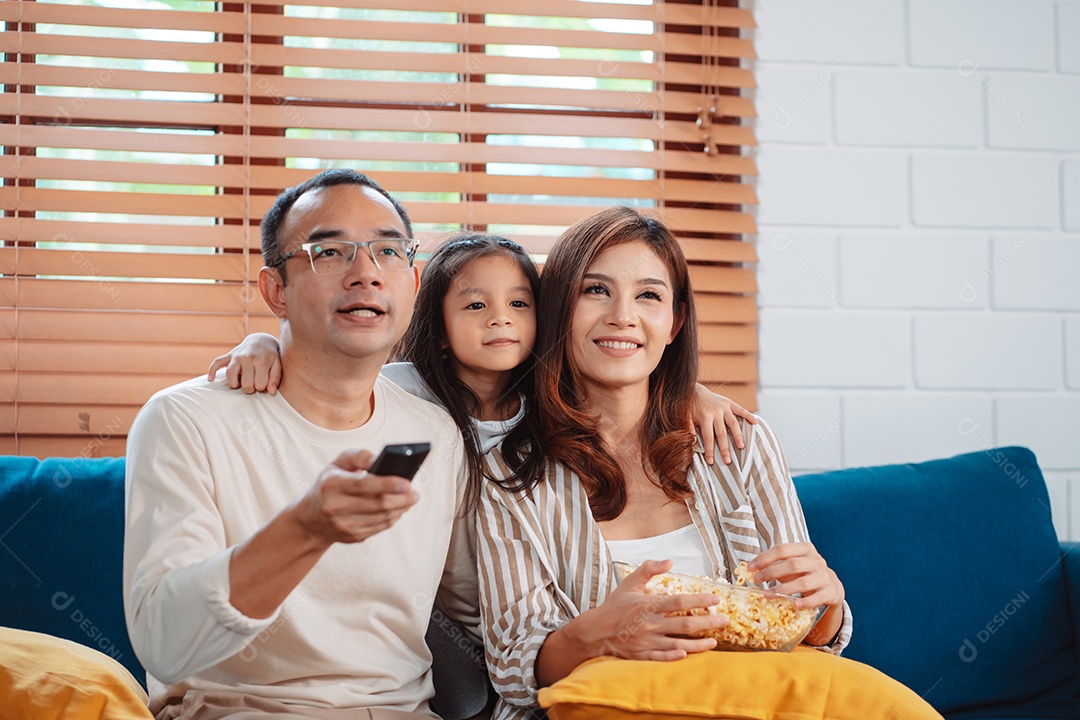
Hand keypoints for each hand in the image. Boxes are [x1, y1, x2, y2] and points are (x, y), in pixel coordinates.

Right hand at [207, 332, 281, 393]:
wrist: (261, 340)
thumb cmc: (270, 356)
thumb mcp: (277, 365)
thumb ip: (275, 378)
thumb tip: (271, 392)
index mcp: (261, 361)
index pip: (260, 385)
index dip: (262, 387)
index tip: (263, 383)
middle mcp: (247, 358)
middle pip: (246, 383)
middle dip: (250, 388)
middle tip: (253, 384)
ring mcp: (236, 356)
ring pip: (230, 374)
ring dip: (234, 384)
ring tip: (239, 384)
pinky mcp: (228, 356)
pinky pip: (217, 363)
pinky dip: (212, 371)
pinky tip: (211, 379)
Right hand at [291, 449, 418, 545]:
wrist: (310, 520)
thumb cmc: (328, 484)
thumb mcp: (336, 464)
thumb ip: (359, 456)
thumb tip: (380, 459)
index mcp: (331, 485)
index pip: (363, 484)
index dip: (388, 484)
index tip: (408, 483)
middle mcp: (335, 507)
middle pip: (378, 503)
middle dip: (402, 498)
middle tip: (415, 492)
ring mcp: (343, 525)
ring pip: (382, 517)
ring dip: (401, 508)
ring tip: (411, 499)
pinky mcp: (352, 537)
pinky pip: (380, 527)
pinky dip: (393, 517)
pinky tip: (399, 509)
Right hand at [575, 560, 726, 660]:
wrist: (594, 632)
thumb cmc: (614, 606)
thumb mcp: (630, 583)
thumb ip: (649, 569)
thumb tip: (669, 562)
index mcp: (647, 606)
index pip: (679, 603)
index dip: (699, 601)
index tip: (716, 599)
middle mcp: (650, 625)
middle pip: (685, 625)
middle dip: (708, 623)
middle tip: (725, 621)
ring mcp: (647, 642)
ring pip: (679, 644)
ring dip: (699, 644)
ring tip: (715, 641)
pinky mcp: (643, 655)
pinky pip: (663, 657)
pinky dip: (676, 656)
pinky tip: (688, 654)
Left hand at [691, 384, 756, 464]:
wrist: (694, 390)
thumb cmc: (689, 407)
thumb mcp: (686, 417)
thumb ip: (690, 428)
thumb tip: (692, 442)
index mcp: (704, 417)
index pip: (708, 437)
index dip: (709, 450)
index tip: (711, 462)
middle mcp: (715, 412)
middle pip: (721, 433)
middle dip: (724, 448)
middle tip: (728, 461)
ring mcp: (723, 407)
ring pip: (733, 423)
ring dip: (738, 435)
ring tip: (742, 446)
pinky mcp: (729, 403)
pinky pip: (740, 410)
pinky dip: (748, 416)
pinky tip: (755, 423)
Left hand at [747, 542, 843, 610]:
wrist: (830, 586)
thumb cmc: (805, 573)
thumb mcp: (792, 565)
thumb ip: (776, 565)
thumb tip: (751, 569)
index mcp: (805, 549)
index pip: (782, 550)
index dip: (764, 558)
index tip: (750, 567)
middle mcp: (816, 561)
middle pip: (792, 565)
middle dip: (771, 572)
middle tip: (756, 580)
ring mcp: (824, 576)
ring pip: (803, 582)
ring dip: (783, 589)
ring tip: (768, 594)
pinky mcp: (830, 592)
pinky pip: (817, 598)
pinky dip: (805, 602)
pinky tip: (794, 604)